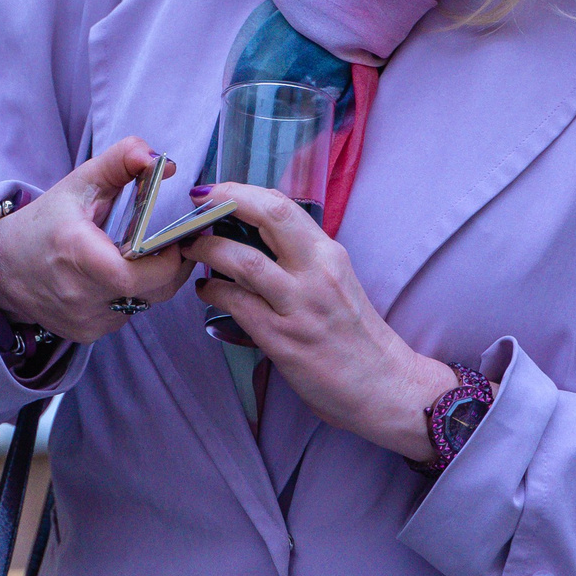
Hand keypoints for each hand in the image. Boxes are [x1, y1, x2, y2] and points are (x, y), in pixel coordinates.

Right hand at [0, 138, 195, 343]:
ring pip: (142, 305)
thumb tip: (161, 160)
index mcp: (76, 253)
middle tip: (172, 246)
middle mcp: (78, 293)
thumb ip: (121, 161)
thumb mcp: (78, 184)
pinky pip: (125, 316)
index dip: (166, 262)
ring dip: (150, 283)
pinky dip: (130, 298)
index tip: (174, 241)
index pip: (135, 275)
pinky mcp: (85, 333)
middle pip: (151, 292)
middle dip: (170, 269)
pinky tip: (117, 278)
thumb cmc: (43, 223)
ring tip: (141, 258)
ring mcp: (82, 319)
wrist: (1, 267)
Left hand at [191, 184, 460, 462]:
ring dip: (208, 250)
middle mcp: (317, 273)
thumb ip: (301, 258)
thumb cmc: (354, 334)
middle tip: (197, 204)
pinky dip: (213, 291)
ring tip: (192, 249)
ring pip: (244, 261)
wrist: (384, 384)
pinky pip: (238, 305)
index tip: (215, 190)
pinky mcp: (283, 340)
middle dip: (226, 202)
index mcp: (329, 255)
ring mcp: (300, 306)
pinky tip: (207, 291)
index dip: (243, 191)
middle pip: (269, 217)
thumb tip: (253, 236)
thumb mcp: (335, 280)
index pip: (284, 207)